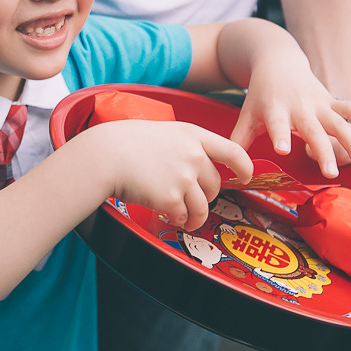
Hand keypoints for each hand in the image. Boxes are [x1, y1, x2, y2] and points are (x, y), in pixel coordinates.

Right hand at [85, 121, 252, 230]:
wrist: (105, 155)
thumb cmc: (126, 143)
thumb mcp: (164, 132)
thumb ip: (186, 146)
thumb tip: (199, 167)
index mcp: (193, 135)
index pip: (233, 151)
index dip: (244, 166)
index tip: (246, 176)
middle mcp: (194, 155)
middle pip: (215, 184)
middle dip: (207, 196)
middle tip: (191, 200)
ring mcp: (184, 177)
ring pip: (203, 206)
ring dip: (195, 216)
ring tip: (186, 219)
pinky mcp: (171, 198)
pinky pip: (183, 216)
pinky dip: (176, 219)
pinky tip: (166, 214)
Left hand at [229, 53, 350, 177]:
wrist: (278, 62)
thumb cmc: (261, 94)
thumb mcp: (247, 114)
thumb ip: (240, 141)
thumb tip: (230, 169)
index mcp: (275, 110)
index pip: (278, 125)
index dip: (280, 136)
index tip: (283, 149)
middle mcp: (299, 107)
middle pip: (314, 131)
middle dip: (324, 151)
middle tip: (330, 172)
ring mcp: (318, 103)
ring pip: (339, 123)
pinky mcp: (331, 100)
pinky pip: (350, 110)